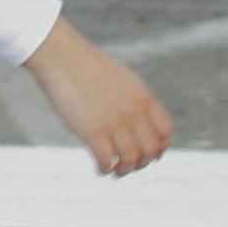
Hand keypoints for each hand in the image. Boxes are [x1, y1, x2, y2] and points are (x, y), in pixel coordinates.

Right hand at [23, 21, 169, 177]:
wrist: (62, 56)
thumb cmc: (86, 66)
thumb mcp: (120, 78)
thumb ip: (131, 98)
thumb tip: (134, 117)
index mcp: (142, 97)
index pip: (165, 132)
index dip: (160, 147)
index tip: (149, 154)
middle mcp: (133, 111)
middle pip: (151, 149)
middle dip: (142, 163)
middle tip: (129, 165)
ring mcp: (115, 122)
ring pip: (132, 159)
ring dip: (124, 170)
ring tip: (115, 170)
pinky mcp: (93, 132)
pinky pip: (108, 161)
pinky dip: (106, 169)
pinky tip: (100, 168)